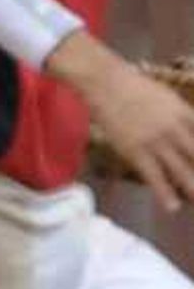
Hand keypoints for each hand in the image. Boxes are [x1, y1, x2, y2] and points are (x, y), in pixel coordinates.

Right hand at [55, 33, 193, 213]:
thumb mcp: (165, 97)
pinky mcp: (136, 150)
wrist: (105, 81)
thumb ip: (180, 114)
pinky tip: (171, 207)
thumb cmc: (132, 86)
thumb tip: (189, 127)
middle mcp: (175, 128)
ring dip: (192, 187)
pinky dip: (164, 193)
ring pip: (182, 170)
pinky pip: (154, 176)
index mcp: (184, 112)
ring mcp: (156, 141)